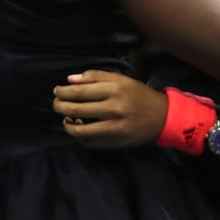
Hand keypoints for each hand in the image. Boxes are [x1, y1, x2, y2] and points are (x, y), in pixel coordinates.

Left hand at [52, 70, 166, 147]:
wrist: (163, 117)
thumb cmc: (139, 95)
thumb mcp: (121, 80)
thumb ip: (95, 77)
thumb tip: (69, 80)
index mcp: (115, 89)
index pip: (79, 91)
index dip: (63, 92)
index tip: (57, 90)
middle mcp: (114, 108)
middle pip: (76, 108)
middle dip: (60, 106)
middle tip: (56, 103)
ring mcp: (114, 128)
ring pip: (80, 130)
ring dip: (67, 124)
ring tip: (66, 118)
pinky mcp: (116, 142)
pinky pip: (90, 142)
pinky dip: (79, 136)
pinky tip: (78, 128)